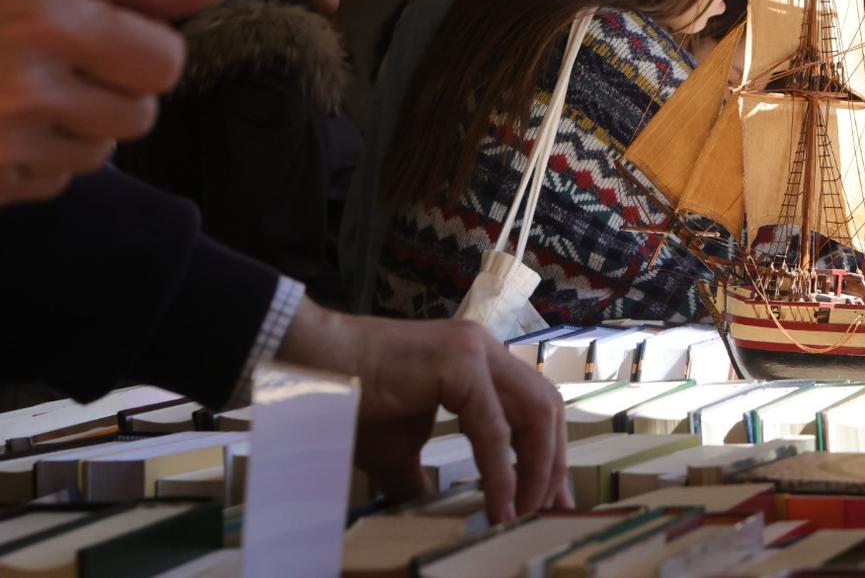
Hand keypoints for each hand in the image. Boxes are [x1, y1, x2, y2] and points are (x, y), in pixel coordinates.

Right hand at [0, 0, 225, 204]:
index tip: (114, 37)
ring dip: (78, 126)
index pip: (164, 62)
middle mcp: (26, 87)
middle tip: (64, 64)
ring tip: (20, 90)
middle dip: (117, 91)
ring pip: (100, 154)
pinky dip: (37, 158)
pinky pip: (52, 182)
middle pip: (140, 114)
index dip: (147, 49)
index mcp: (45, 20)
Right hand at [278, 301, 571, 523]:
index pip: (533, 407)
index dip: (547, 454)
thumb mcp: (399, 451)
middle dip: (554, 463)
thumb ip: (424, 478)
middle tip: (551, 511)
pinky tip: (502, 505)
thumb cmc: (351, 403)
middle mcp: (485, 350)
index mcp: (479, 362)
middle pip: (546, 408)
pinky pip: (493, 427)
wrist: (310, 368)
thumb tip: (434, 514)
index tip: (549, 500)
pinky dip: (502, 470)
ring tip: (526, 512)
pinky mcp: (460, 363)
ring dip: (537, 468)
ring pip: (535, 412)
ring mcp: (476, 350)